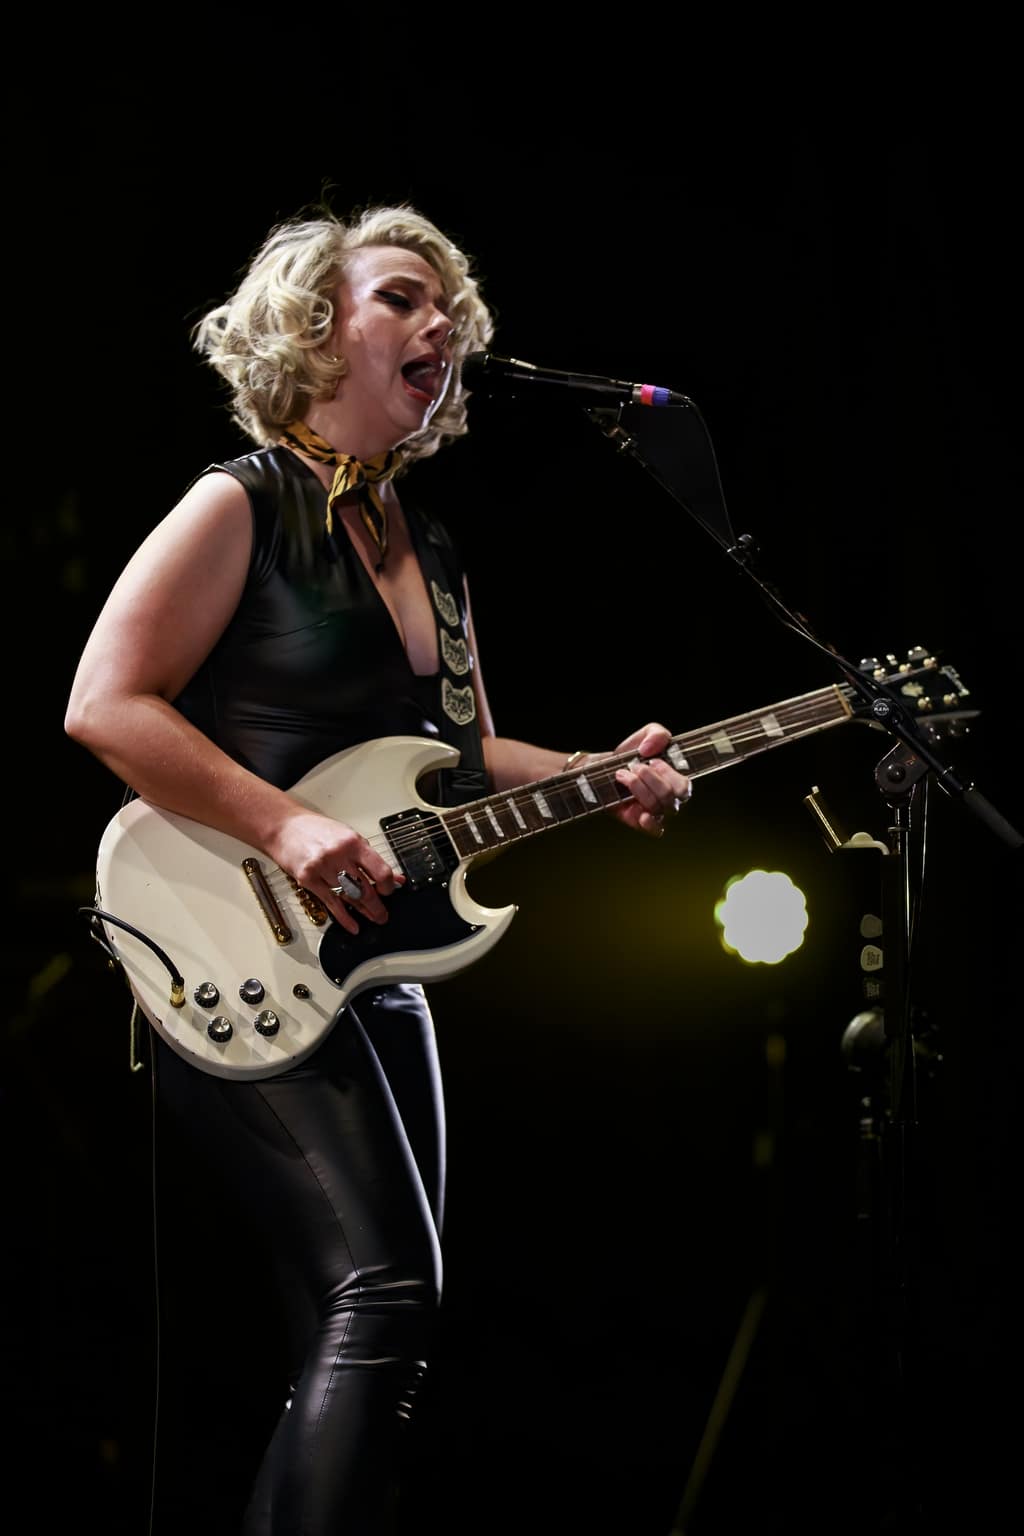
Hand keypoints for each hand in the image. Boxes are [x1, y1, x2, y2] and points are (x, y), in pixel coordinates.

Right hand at [267, 808, 404, 933]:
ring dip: (363, 911)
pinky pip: (331, 903)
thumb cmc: (315, 829)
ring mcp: (322, 868)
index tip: (389, 891)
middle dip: (377, 906)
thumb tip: (393, 876)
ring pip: (349, 897)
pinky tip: (352, 925)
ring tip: (372, 918)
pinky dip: (344, 917)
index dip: (388, 885)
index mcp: (352, 842)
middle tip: (383, 915)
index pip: (379, 869)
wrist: (283, 826)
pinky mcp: (308, 879)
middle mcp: (338, 855)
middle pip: (364, 888)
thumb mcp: (348, 837)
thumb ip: (370, 857)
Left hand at [606, 721, 691, 836]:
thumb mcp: (647, 734)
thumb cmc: (632, 753)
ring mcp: (656, 811)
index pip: (684, 786)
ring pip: (656, 807)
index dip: (667, 774)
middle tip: (634, 767)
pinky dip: (650, 823)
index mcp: (676, 779)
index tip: (651, 761)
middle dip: (649, 778)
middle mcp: (670, 798)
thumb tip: (650, 750)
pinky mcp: (641, 821)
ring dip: (637, 787)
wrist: (605, 767)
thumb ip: (657, 734)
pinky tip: (640, 815)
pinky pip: (655, 830)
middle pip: (669, 797)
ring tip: (622, 775)